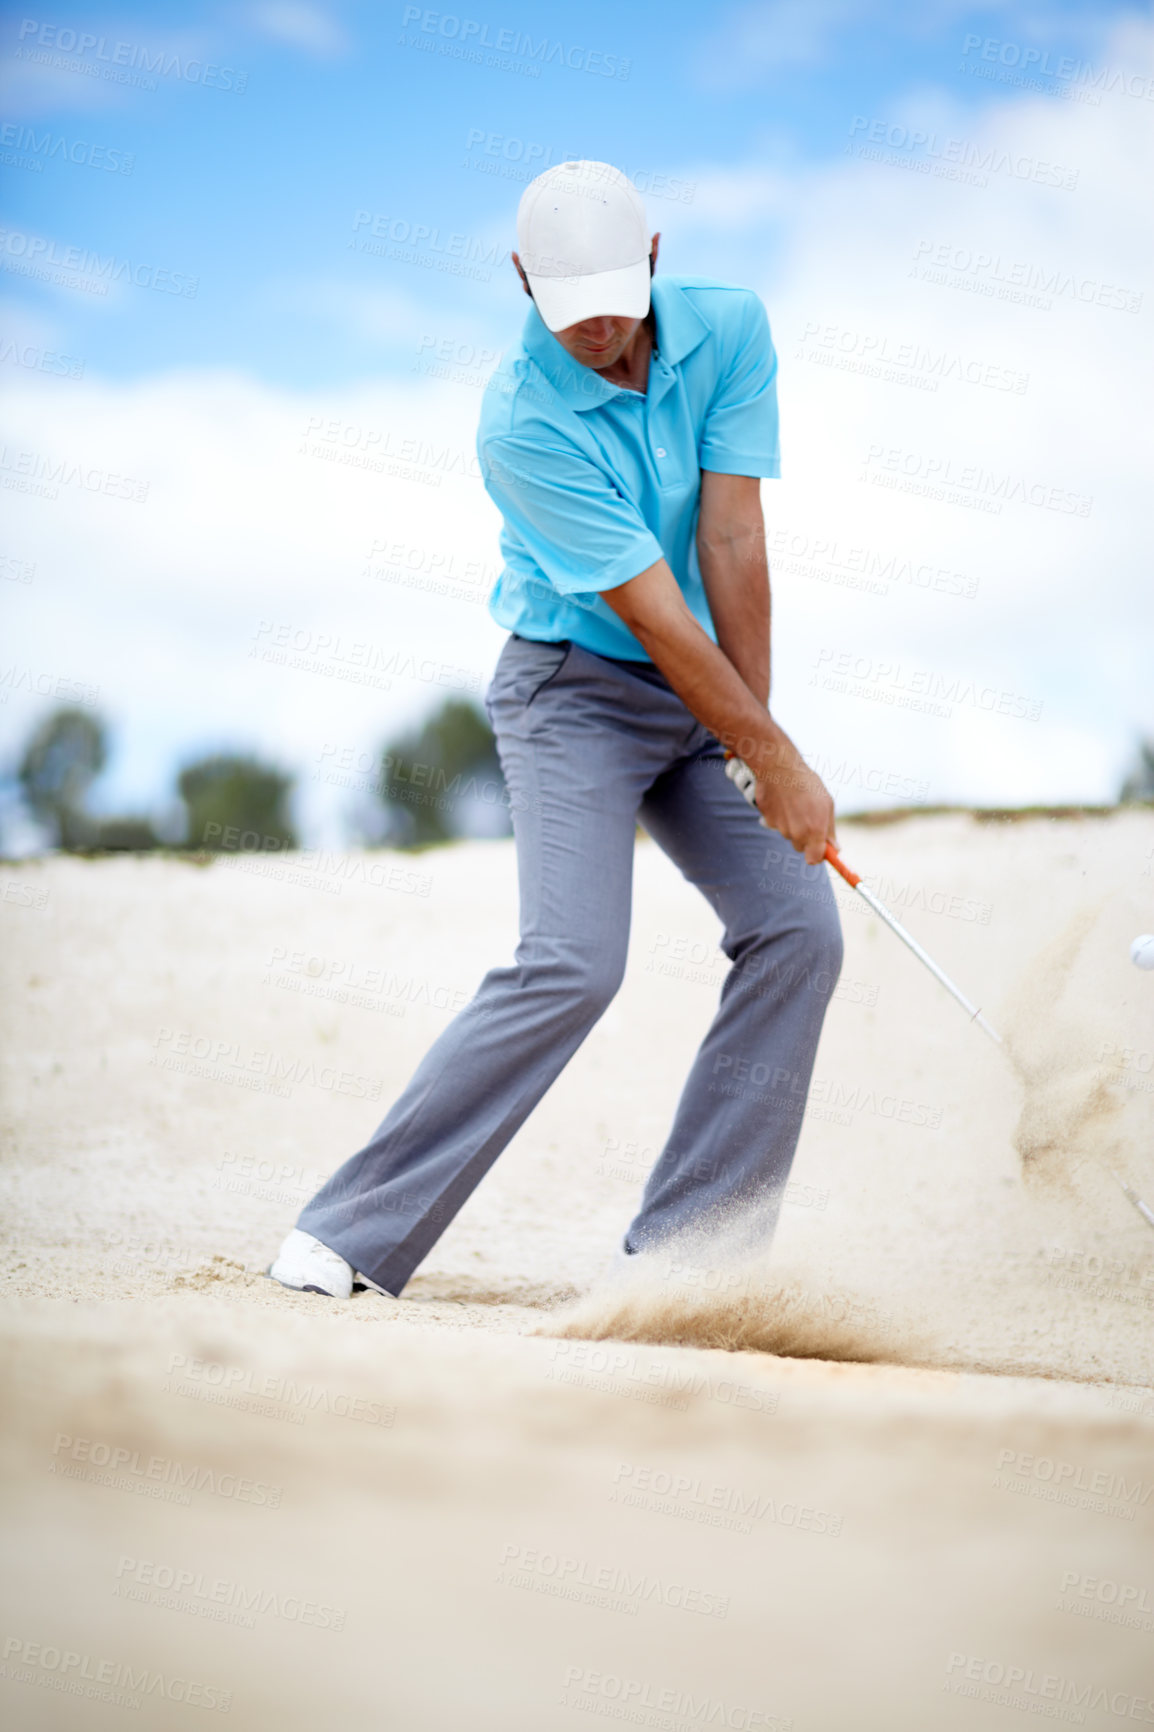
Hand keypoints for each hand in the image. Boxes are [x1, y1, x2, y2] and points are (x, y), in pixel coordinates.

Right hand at [748, 733, 835, 864]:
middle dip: (805, 838)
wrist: (779, 768)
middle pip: (800, 847)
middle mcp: (796, 833)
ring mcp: (779, 828)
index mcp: (814, 830)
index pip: (814, 859)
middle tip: (808, 818)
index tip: (822, 851)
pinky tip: (783, 800)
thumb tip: (835, 848)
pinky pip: (775, 823)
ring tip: (795, 802)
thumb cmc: (807, 783)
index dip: (818, 857)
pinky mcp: (767, 820)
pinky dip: (779, 815)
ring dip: (792, 824)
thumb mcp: (826, 804)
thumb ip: (830, 829)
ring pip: (788, 834)